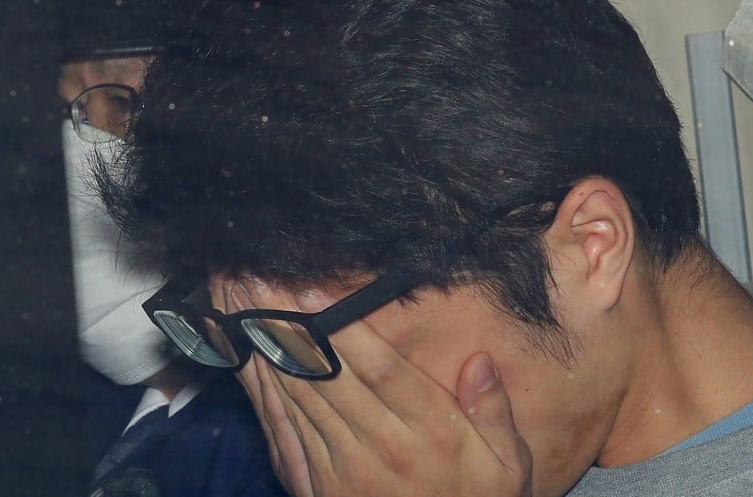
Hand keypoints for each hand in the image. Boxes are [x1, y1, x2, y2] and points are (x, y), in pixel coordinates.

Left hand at [238, 303, 532, 496]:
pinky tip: (249, 356)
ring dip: (267, 345)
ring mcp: (341, 467)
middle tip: (259, 276)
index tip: (312, 288)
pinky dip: (263, 391)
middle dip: (289, 322)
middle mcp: (379, 446)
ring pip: (298, 396)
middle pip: (327, 373)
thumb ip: (493, 410)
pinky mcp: (316, 483)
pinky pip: (284, 429)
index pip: (380, 370)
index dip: (344, 328)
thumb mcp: (508, 464)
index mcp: (428, 432)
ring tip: (245, 300)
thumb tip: (478, 360)